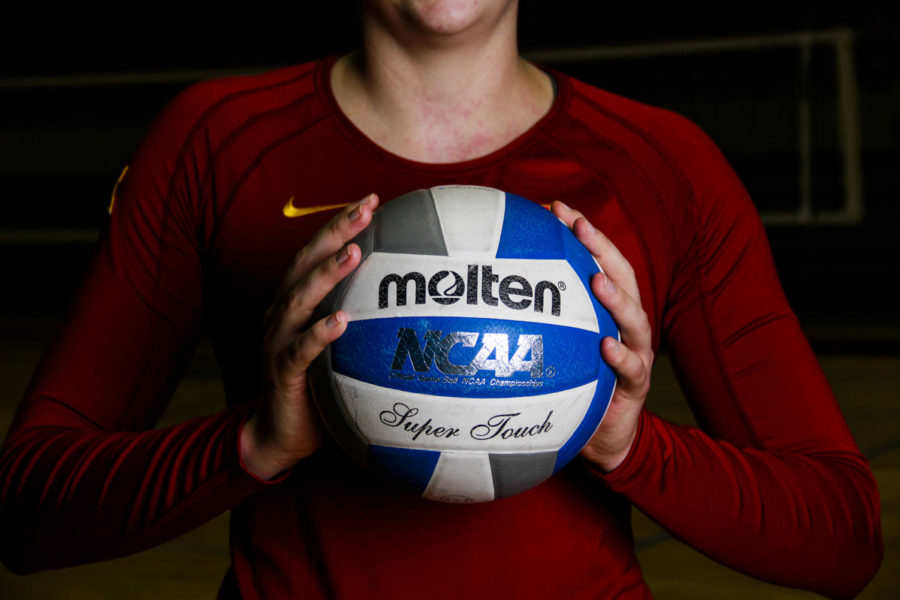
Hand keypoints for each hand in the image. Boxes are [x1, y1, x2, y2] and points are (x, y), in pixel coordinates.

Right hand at [240, 194, 378, 479]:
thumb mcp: (343, 350)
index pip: (317, 254)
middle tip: (365, 209)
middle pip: (305, 262)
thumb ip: (366, 325)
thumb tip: (421, 310)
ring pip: (300, 298)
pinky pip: (300, 350)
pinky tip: (341, 322)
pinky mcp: (281, 371)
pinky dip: (319, 334)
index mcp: (296, 303)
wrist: (279, 435)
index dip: (341, 226)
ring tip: (354, 254)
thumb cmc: (319, 389)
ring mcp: (278, 340)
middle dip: (336, 233)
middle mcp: (283, 313)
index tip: (372, 200)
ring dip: (326, 274)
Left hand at [552, 201, 653, 472]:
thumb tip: (483, 293)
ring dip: (616, 297)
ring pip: (633, 318)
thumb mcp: (555, 349)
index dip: (581, 232)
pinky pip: (630, 368)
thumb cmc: (575, 384)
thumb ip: (534, 322)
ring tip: (596, 280)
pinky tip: (605, 346)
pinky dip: (620, 356)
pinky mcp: (635, 384)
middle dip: (601, 248)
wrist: (602, 437)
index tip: (555, 207)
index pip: (598, 260)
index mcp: (607, 308)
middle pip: (621, 276)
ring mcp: (635, 351)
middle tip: (579, 226)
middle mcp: (625, 323)